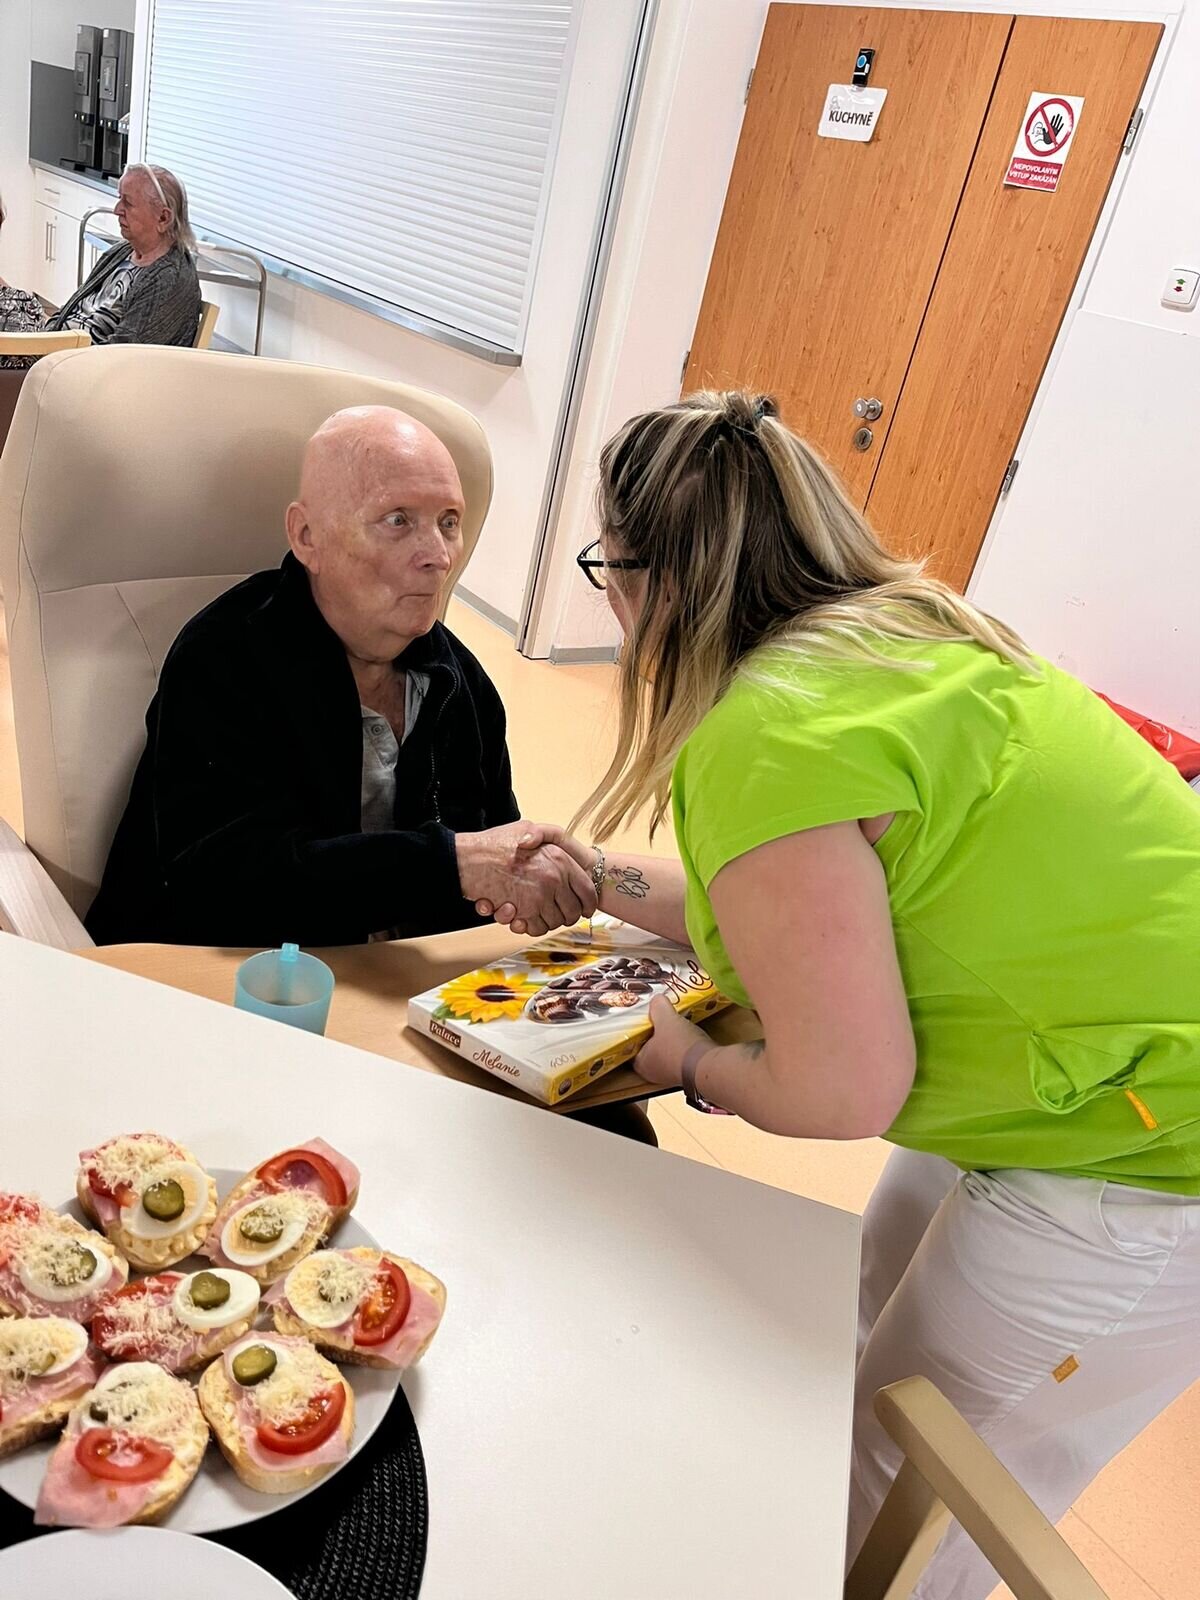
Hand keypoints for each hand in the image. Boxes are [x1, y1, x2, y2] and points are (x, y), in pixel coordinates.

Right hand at [455, 821, 596, 937]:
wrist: (467, 859)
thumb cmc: (494, 844)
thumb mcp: (527, 828)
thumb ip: (546, 838)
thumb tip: (557, 854)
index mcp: (560, 859)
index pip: (587, 890)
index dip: (588, 904)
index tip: (585, 909)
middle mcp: (553, 879)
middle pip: (573, 911)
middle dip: (566, 916)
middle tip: (558, 913)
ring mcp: (539, 896)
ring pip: (555, 922)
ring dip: (547, 922)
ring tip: (537, 913)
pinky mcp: (523, 911)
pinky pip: (536, 928)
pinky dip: (531, 927)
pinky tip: (523, 917)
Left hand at [634, 995, 711, 1088]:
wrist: (709, 1065)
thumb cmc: (680, 1045)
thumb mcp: (666, 1019)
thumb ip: (658, 1007)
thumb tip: (656, 1000)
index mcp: (641, 1063)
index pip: (631, 1046)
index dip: (636, 1031)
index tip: (642, 1020)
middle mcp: (654, 1073)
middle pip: (649, 1049)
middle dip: (655, 1035)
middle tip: (659, 1021)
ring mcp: (671, 1076)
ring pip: (666, 1054)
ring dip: (671, 1042)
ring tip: (675, 1026)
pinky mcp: (688, 1075)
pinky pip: (681, 1058)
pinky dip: (683, 1048)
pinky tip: (689, 1037)